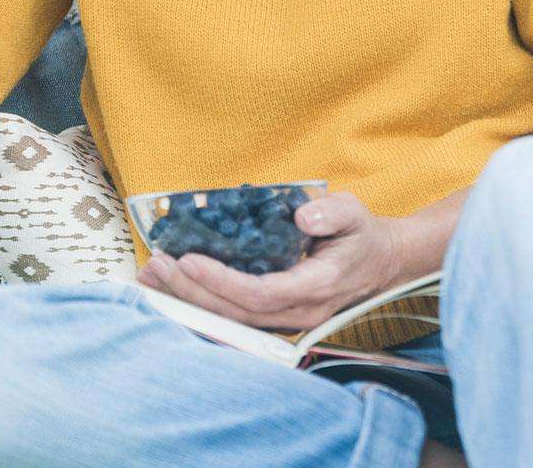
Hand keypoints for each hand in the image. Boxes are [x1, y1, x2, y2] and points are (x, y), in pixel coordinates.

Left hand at [135, 191, 406, 331]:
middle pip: (236, 313)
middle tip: (157, 266)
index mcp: (317, 287)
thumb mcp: (355, 213)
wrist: (380, 263)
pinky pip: (232, 316)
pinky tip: (170, 287)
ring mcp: (285, 319)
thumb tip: (301, 216)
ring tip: (152, 277)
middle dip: (192, 292)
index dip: (222, 282)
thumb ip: (332, 213)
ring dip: (188, 300)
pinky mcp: (273, 315)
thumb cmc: (362, 235)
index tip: (189, 260)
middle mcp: (299, 312)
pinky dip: (199, 302)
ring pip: (231, 320)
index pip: (262, 294)